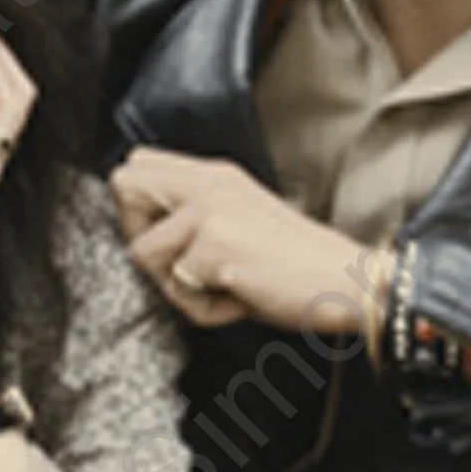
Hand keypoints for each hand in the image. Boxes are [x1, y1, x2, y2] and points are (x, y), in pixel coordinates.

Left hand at [111, 149, 367, 332]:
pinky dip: (204, 308)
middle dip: (142, 237)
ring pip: (145, 253)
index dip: (138, 208)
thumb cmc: (297, 264)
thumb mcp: (241, 219)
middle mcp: (209, 183)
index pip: (138, 163)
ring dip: (178, 285)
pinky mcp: (215, 247)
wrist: (345, 280)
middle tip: (186, 263)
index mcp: (215, 174)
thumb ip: (196, 212)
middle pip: (124, 188)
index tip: (171, 238)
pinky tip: (240, 296)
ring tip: (225, 284)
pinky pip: (177, 290)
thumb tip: (144, 229)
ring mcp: (210, 212)